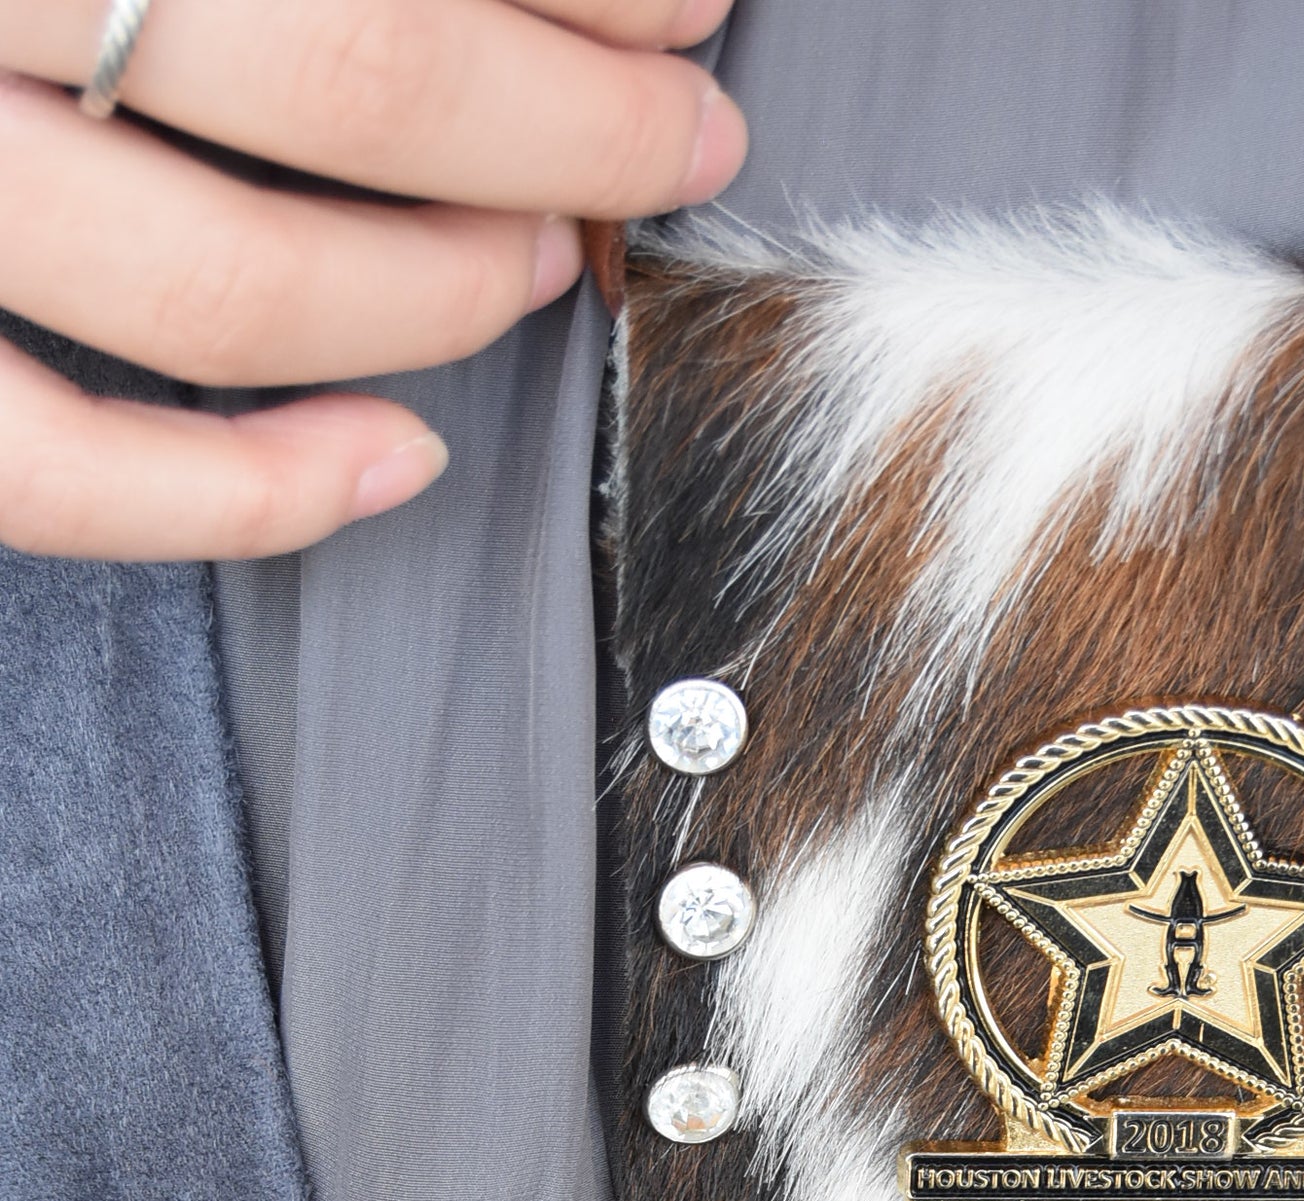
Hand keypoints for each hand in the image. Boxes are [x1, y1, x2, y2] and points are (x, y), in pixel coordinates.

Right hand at [0, 0, 743, 558]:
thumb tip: (518, 9)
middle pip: (353, 76)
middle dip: (568, 122)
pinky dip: (250, 491)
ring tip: (550, 261)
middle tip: (680, 131)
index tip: (675, 5)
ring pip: (232, 284)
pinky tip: (400, 460)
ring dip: (441, 294)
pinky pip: (67, 472)